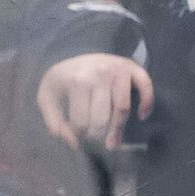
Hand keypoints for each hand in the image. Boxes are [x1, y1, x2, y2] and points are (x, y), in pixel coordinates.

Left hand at [37, 53, 152, 151]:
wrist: (75, 52)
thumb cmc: (63, 78)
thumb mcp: (47, 97)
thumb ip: (54, 122)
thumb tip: (74, 144)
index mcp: (76, 81)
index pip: (81, 120)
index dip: (78, 132)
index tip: (78, 132)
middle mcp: (99, 75)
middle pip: (102, 119)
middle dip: (97, 134)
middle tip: (94, 138)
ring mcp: (118, 70)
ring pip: (122, 110)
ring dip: (117, 130)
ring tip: (112, 141)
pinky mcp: (132, 68)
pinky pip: (146, 88)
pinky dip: (147, 103)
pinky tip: (141, 116)